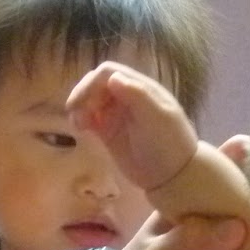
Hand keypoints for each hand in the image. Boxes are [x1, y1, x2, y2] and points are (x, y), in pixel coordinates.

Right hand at [67, 60, 196, 190]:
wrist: (174, 177)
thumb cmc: (169, 144)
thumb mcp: (158, 118)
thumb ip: (138, 96)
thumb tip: (113, 77)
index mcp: (140, 88)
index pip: (109, 73)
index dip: (92, 83)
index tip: (83, 101)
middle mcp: (127, 97)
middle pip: (95, 85)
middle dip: (82, 95)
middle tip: (75, 113)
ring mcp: (117, 114)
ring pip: (89, 101)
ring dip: (79, 107)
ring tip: (78, 125)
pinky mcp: (109, 131)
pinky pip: (89, 119)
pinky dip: (80, 120)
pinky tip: (79, 129)